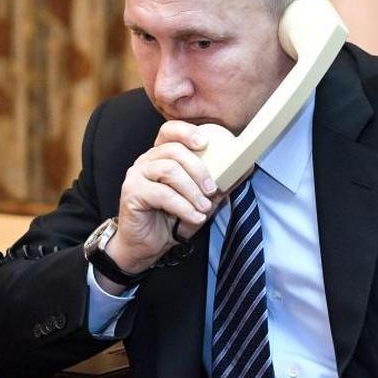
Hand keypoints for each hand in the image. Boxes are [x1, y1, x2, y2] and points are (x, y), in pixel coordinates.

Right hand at [106, 121, 223, 278]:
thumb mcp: (201, 200)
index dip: (187, 131)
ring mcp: (137, 175)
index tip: (205, 143)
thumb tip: (245, 169)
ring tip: (204, 207)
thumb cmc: (171, 220)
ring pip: (169, 169)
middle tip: (212, 189)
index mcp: (160, 156)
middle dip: (199, 169)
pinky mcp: (132, 193)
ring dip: (192, 190)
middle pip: (174, 150)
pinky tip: (194, 217)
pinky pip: (162, 193)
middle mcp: (146, 161)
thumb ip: (218, 184)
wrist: (146, 246)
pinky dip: (183, 206)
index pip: (169, 130)